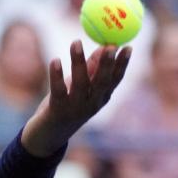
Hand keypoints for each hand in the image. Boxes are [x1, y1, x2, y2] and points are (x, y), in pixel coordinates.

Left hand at [21, 41, 131, 156]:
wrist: (49, 135)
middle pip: (101, 82)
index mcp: (101, 98)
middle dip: (107, 64)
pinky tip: (55, 60)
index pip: (115, 80)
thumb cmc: (67, 106)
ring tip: (76, 42)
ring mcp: (75, 108)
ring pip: (80, 83)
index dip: (123, 64)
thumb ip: (92, 68)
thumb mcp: (82, 87)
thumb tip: (104, 46)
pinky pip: (58, 90)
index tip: (128, 47)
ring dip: (78, 61)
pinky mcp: (57, 110)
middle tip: (109, 46)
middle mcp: (91, 104)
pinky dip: (56, 75)